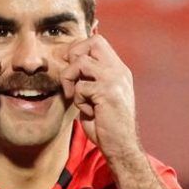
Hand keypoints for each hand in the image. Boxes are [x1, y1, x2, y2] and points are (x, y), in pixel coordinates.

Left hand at [60, 35, 138, 160]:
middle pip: (92, 42)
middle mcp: (119, 70)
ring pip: (80, 62)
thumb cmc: (106, 126)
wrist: (122, 147)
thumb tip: (66, 65)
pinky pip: (80, 87)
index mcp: (119, 70)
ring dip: (71, 80)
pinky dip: (79, 101)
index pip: (97, 41)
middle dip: (74, 57)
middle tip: (71, 78)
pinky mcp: (108, 92)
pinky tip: (90, 112)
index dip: (79, 50)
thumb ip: (88, 80)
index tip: (71, 70)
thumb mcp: (97, 97)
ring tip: (77, 98)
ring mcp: (115, 80)